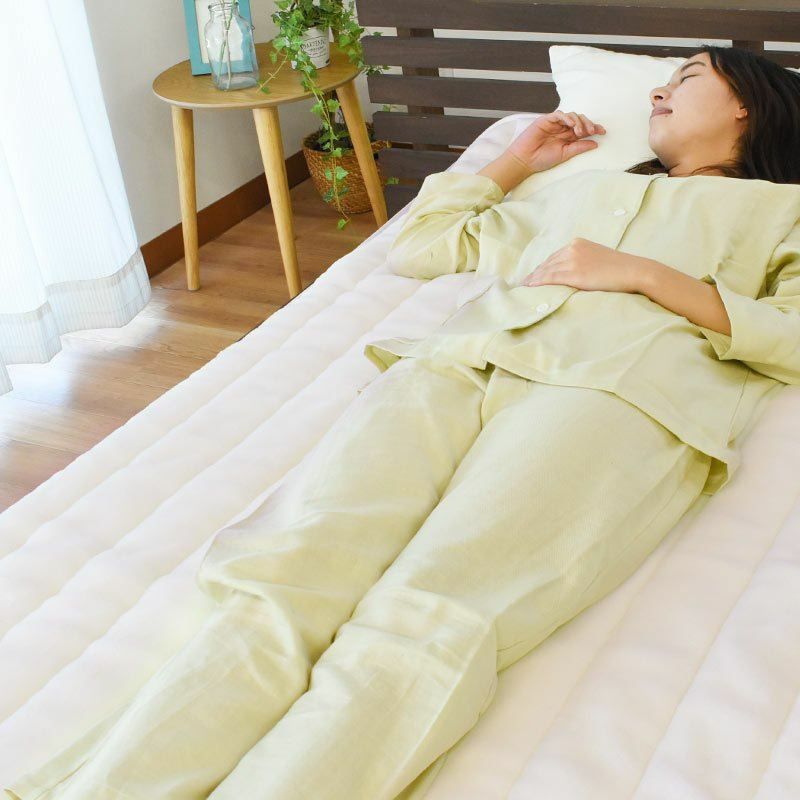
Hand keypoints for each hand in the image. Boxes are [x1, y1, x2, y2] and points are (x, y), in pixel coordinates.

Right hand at [506, 111, 606, 174]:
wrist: (525, 160)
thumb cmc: (542, 159)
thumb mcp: (565, 154)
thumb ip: (579, 148)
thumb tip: (595, 143)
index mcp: (568, 137)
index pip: (584, 129)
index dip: (594, 129)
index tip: (603, 132)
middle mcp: (563, 129)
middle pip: (580, 120)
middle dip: (588, 124)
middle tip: (592, 131)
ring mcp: (555, 124)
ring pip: (572, 115)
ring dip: (579, 122)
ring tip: (579, 132)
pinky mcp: (546, 120)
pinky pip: (559, 114)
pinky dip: (567, 117)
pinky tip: (571, 124)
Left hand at [520, 238, 648, 293]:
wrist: (633, 271)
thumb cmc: (619, 268)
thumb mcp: (597, 258)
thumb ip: (582, 261)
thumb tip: (570, 274)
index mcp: (577, 243)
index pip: (553, 257)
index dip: (541, 268)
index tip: (532, 276)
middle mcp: (572, 248)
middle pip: (547, 263)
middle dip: (535, 274)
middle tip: (523, 284)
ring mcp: (572, 260)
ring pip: (546, 271)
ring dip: (533, 280)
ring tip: (524, 289)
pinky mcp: (574, 273)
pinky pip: (550, 279)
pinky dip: (538, 283)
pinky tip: (530, 288)